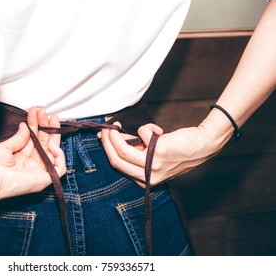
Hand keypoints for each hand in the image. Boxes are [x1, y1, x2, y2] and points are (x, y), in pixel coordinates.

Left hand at [0, 107, 65, 195]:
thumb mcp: (5, 147)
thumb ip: (18, 138)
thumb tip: (25, 126)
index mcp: (21, 159)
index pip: (34, 140)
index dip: (35, 125)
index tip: (35, 112)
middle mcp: (30, 165)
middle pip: (44, 144)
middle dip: (46, 126)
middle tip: (45, 112)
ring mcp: (38, 172)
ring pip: (53, 152)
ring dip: (53, 135)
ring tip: (50, 120)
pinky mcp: (44, 179)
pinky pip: (60, 168)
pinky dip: (59, 155)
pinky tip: (52, 144)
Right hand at [100, 122, 215, 187]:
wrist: (202, 146)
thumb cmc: (178, 150)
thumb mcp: (153, 156)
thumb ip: (135, 150)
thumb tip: (113, 137)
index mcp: (146, 180)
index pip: (118, 167)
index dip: (107, 149)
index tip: (104, 136)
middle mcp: (150, 176)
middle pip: (117, 160)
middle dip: (107, 143)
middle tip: (105, 129)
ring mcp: (154, 164)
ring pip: (124, 151)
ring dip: (116, 136)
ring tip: (116, 125)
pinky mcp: (160, 151)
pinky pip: (143, 133)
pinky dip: (146, 127)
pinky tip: (157, 130)